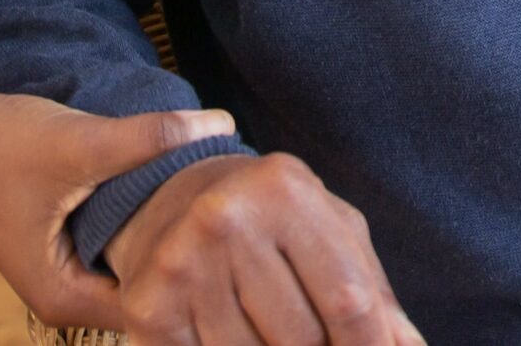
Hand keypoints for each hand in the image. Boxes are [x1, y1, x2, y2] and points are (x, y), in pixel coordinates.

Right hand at [0, 80, 235, 329]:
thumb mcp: (79, 143)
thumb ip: (149, 139)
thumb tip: (221, 126)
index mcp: (68, 298)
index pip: (157, 305)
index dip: (197, 266)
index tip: (232, 228)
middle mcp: (68, 299)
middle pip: (152, 289)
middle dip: (189, 253)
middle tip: (231, 209)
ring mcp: (67, 275)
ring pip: (138, 267)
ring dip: (169, 237)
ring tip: (211, 197)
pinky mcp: (68, 247)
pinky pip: (121, 248)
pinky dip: (146, 226)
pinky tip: (177, 191)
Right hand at [106, 151, 424, 345]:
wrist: (172, 197)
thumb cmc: (273, 220)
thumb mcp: (331, 231)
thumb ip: (374, 291)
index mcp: (284, 191)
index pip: (348, 300)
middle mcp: (226, 219)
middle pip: (303, 340)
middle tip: (315, 342)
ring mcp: (180, 264)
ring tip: (269, 331)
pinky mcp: (147, 306)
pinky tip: (235, 334)